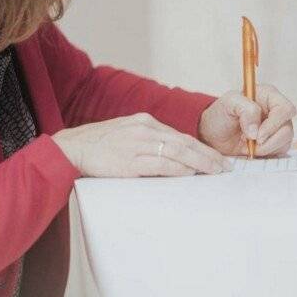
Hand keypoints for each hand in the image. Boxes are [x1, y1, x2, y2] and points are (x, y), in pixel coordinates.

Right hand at [52, 113, 229, 176]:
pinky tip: (190, 174)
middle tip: (225, 166)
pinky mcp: (129, 161)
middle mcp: (144, 130)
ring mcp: (137, 144)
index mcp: (145, 122)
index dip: (201, 148)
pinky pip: (160, 165)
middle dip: (208, 155)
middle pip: (184, 142)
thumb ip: (149, 141)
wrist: (71, 149)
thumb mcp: (127, 133)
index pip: (181, 136)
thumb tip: (173, 156)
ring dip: (200, 163)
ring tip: (215, 172)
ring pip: (177, 152)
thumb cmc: (99, 145)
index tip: (217, 157)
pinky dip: (177, 169)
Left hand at [198, 85, 295, 156]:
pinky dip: (267, 154)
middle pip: (287, 128)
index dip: (274, 124)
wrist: (214, 134)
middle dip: (269, 140)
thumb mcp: (229, 103)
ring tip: (249, 146)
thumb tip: (256, 131)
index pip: (285, 109)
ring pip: (285, 141)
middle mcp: (276, 111)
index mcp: (269, 96)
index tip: (257, 136)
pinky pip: (280, 151)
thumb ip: (246, 110)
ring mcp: (277, 128)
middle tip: (252, 144)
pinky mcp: (275, 143)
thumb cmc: (221, 114)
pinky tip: (253, 150)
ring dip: (267, 148)